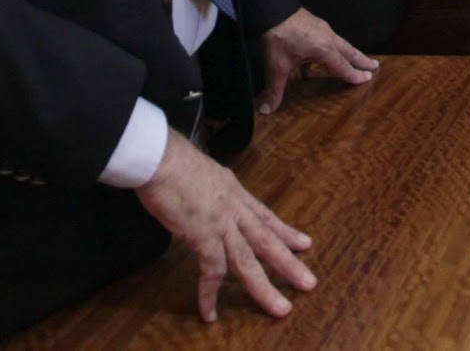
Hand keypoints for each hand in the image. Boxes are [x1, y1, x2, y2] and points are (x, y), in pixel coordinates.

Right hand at [136, 134, 315, 321]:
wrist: (160, 157)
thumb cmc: (171, 160)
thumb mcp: (202, 172)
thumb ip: (209, 189)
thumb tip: (205, 196)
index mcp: (235, 191)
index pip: (266, 216)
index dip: (286, 231)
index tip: (304, 243)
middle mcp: (234, 207)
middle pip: (267, 240)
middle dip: (289, 263)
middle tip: (309, 283)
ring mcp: (221, 223)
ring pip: (248, 261)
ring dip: (264, 288)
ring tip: (281, 308)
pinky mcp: (203, 235)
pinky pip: (211, 271)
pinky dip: (210, 294)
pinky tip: (210, 312)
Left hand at [258, 8, 376, 114]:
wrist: (271, 7)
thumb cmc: (278, 37)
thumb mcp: (276, 66)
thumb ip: (274, 89)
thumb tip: (267, 110)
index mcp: (324, 50)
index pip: (343, 67)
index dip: (354, 75)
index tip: (367, 79)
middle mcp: (328, 38)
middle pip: (349, 52)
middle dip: (362, 60)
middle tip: (375, 65)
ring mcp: (322, 29)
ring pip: (340, 43)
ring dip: (349, 52)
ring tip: (356, 57)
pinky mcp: (313, 23)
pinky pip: (328, 38)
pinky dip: (331, 47)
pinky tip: (322, 54)